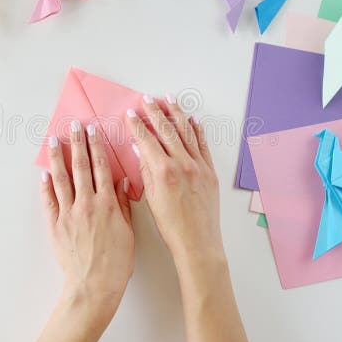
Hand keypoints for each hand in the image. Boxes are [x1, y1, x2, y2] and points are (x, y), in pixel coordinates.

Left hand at [41, 120, 133, 319]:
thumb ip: (124, 204)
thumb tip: (123, 181)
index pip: (101, 168)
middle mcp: (86, 204)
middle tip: (73, 126)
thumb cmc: (116, 263)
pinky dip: (46, 185)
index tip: (93, 131)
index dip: (96, 147)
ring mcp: (68, 214)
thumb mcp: (129, 231)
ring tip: (53, 140)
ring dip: (57, 157)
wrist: (94, 286)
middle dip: (77, 144)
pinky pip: (49, 200)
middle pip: (80, 167)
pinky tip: (44, 173)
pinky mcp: (55, 226)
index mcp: (107, 204)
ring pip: (61, 179)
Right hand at [126, 94, 221, 265]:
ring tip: (170, 99)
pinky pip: (203, 145)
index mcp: (163, 171)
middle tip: (147, 99)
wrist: (197, 242)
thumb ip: (145, 170)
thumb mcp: (150, 198)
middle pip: (166, 130)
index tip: (131, 113)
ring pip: (186, 132)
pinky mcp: (210, 172)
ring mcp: (198, 166)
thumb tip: (140, 149)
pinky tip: (193, 120)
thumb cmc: (171, 227)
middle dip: (155, 112)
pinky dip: (197, 130)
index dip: (137, 125)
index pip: (146, 140)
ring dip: (176, 113)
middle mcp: (182, 164)